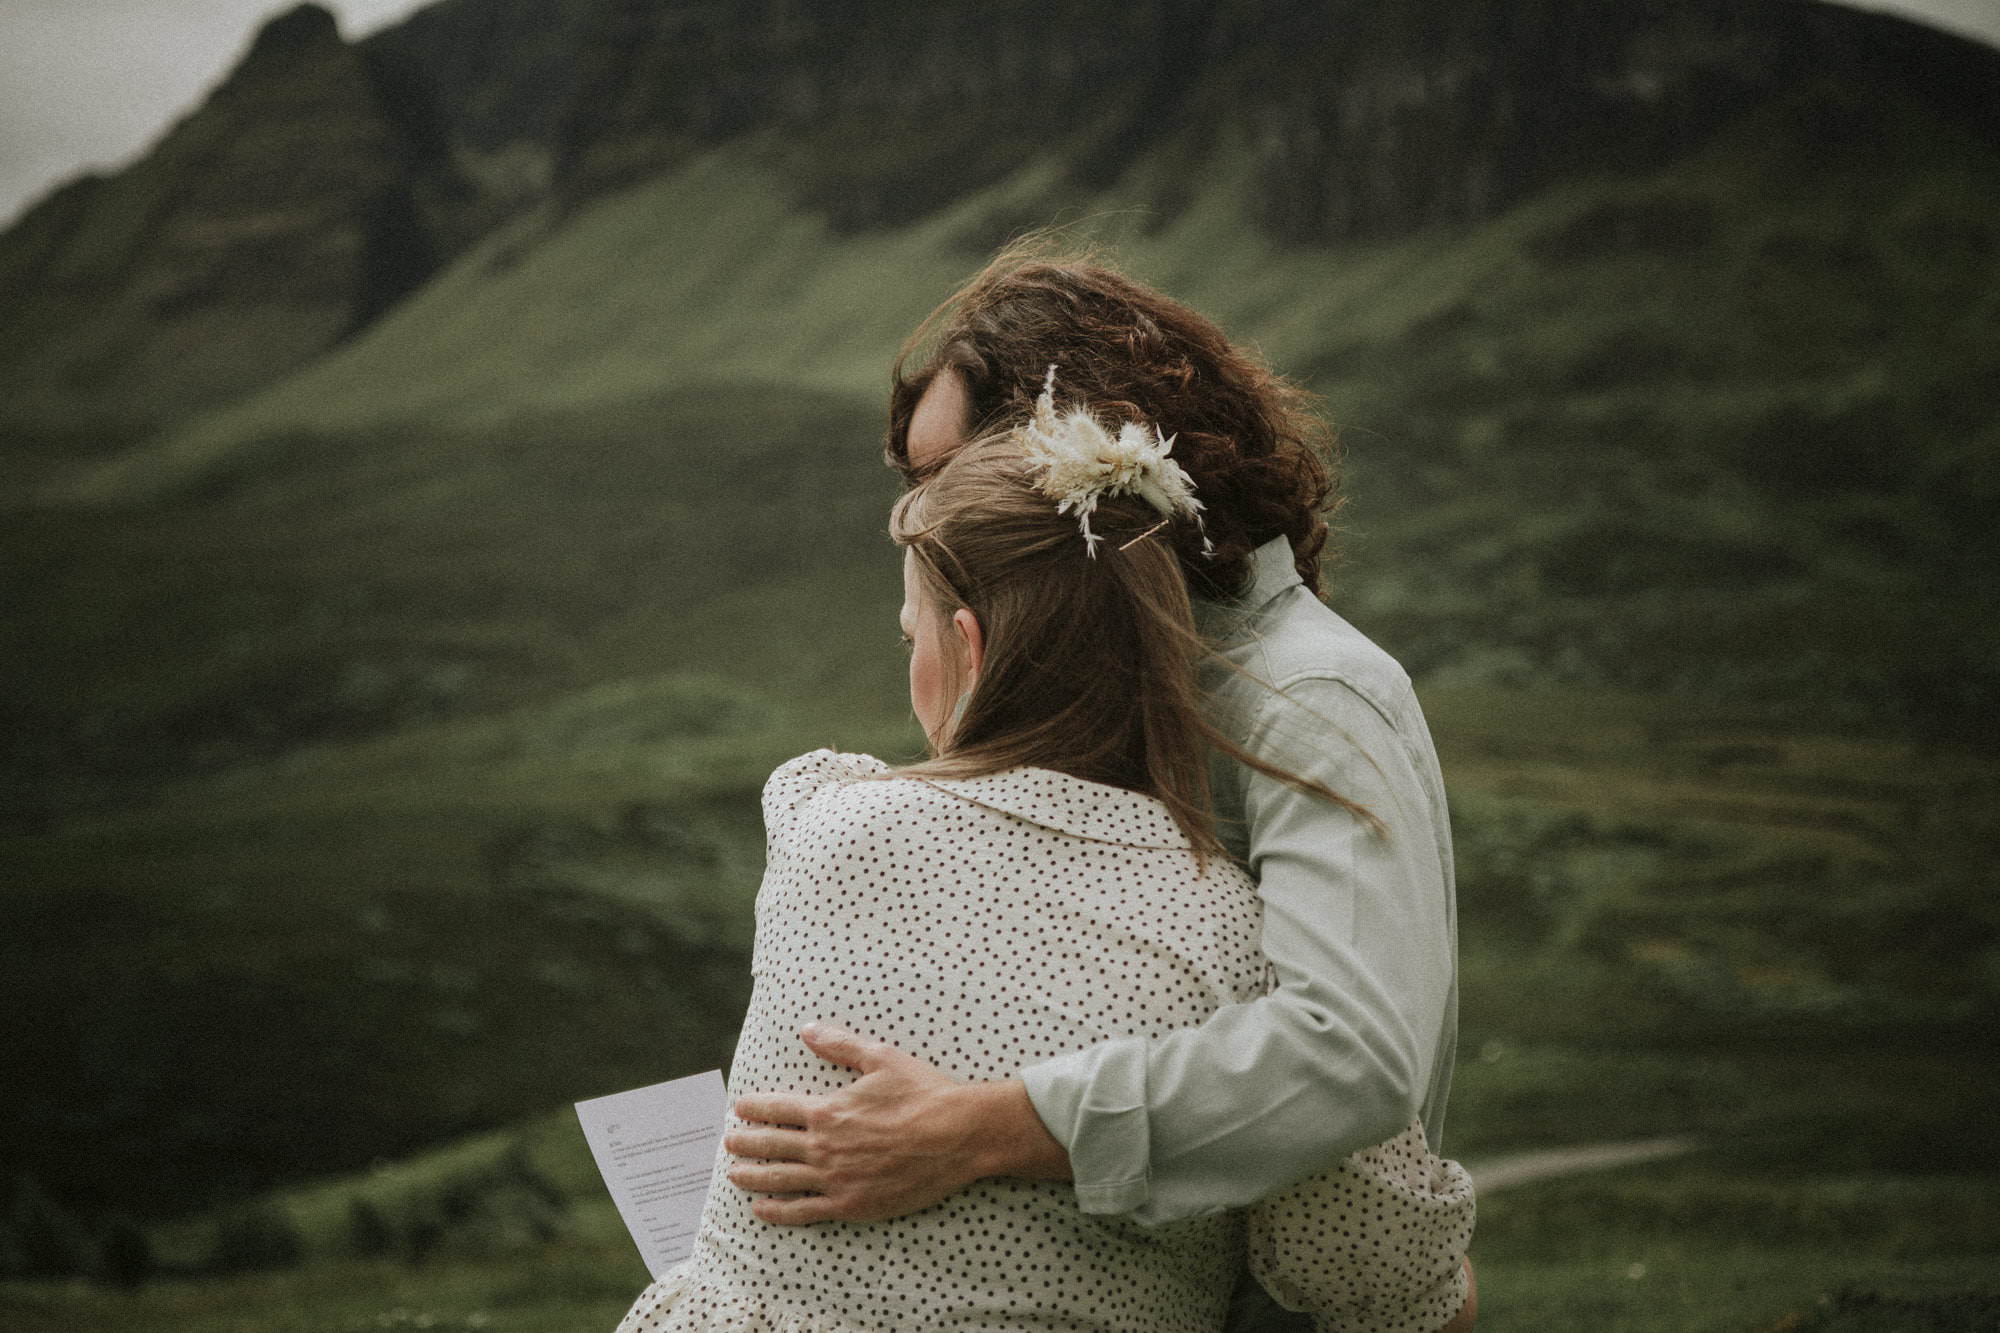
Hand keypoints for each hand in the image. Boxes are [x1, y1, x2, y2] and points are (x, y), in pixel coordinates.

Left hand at [725, 1024, 1065, 1223]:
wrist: (957, 1136)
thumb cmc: (922, 1094)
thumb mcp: (881, 1058)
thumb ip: (840, 1045)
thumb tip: (807, 1030)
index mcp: (827, 1109)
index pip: (777, 1108)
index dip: (754, 1107)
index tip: (738, 1108)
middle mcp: (823, 1146)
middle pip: (771, 1144)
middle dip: (745, 1142)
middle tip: (728, 1143)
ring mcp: (834, 1179)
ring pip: (780, 1179)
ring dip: (753, 1176)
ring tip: (733, 1175)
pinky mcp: (850, 1205)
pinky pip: (803, 1211)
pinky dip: (778, 1211)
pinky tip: (762, 1209)